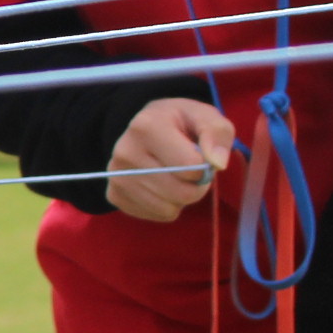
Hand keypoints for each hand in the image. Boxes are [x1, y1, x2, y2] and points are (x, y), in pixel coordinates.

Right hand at [108, 97, 235, 221]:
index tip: (200, 155)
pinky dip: (166, 206)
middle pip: (181, 193)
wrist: (148, 128)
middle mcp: (125, 152)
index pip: (190, 167)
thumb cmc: (181, 123)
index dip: (205, 166)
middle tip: (191, 171)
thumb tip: (217, 163)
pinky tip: (161, 186)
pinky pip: (156, 215)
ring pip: (169, 208)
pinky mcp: (114, 195)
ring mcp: (116, 175)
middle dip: (196, 186)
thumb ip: (217, 133)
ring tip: (175, 177)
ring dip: (181, 198)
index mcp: (146, 127)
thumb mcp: (205, 116)